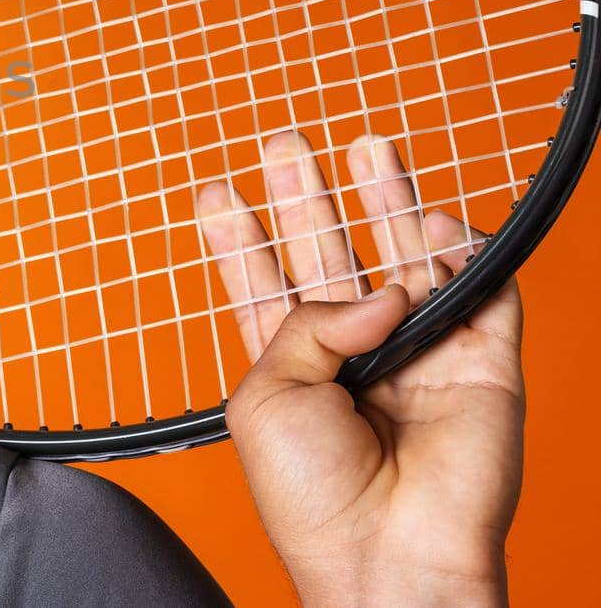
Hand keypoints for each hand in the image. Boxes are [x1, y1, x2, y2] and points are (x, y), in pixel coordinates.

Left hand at [197, 132, 521, 607]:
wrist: (387, 554)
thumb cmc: (312, 494)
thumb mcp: (266, 394)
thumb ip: (307, 321)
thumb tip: (381, 290)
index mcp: (292, 370)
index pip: (261, 288)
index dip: (240, 240)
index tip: (215, 191)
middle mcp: (354, 356)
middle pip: (328, 257)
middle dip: (306, 199)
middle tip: (285, 143)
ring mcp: (419, 356)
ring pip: (404, 259)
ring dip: (384, 199)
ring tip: (366, 144)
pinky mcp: (482, 365)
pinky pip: (482, 293)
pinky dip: (463, 250)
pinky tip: (434, 219)